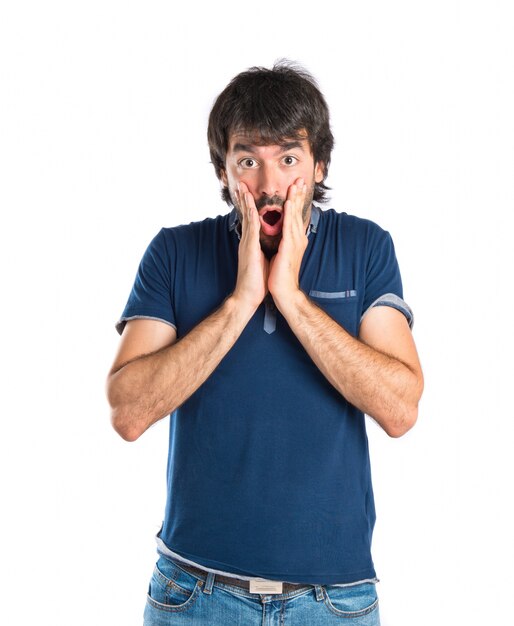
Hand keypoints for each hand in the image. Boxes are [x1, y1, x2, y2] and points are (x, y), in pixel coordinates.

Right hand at [232, 181, 268, 310]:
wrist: (249, 295)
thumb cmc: (257, 279)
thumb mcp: (262, 258)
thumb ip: (263, 247)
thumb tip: (270, 240)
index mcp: (252, 241)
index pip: (252, 218)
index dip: (251, 204)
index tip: (251, 191)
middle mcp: (247, 240)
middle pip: (246, 214)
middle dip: (244, 198)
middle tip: (242, 183)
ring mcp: (247, 244)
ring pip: (247, 219)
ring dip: (245, 203)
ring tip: (243, 188)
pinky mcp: (249, 250)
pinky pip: (251, 231)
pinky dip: (251, 218)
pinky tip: (251, 208)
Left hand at [268, 178, 307, 303]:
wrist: (283, 292)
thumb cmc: (280, 275)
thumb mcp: (282, 254)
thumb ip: (283, 242)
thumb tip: (281, 235)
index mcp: (294, 240)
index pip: (295, 216)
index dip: (296, 201)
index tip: (296, 187)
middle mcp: (297, 239)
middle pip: (297, 212)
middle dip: (298, 195)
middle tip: (300, 179)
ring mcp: (294, 243)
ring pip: (294, 216)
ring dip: (294, 199)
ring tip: (295, 185)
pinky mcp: (288, 248)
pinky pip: (288, 226)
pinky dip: (289, 213)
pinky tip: (288, 203)